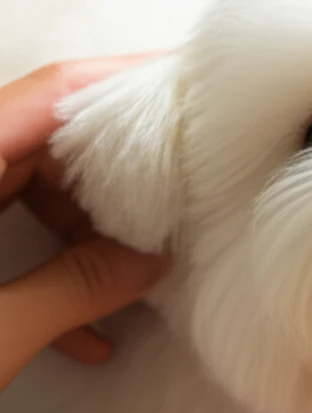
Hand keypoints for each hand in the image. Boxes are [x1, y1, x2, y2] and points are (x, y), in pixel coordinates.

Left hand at [0, 58, 166, 390]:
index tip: (191, 84)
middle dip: (123, 174)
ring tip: (137, 274)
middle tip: (186, 194)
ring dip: (90, 231)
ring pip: (34, 186)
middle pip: (49, 138)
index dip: (126, 81)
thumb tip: (153, 260)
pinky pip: (9, 229)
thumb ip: (72, 290)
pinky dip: (52, 267)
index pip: (51, 95)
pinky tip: (87, 331)